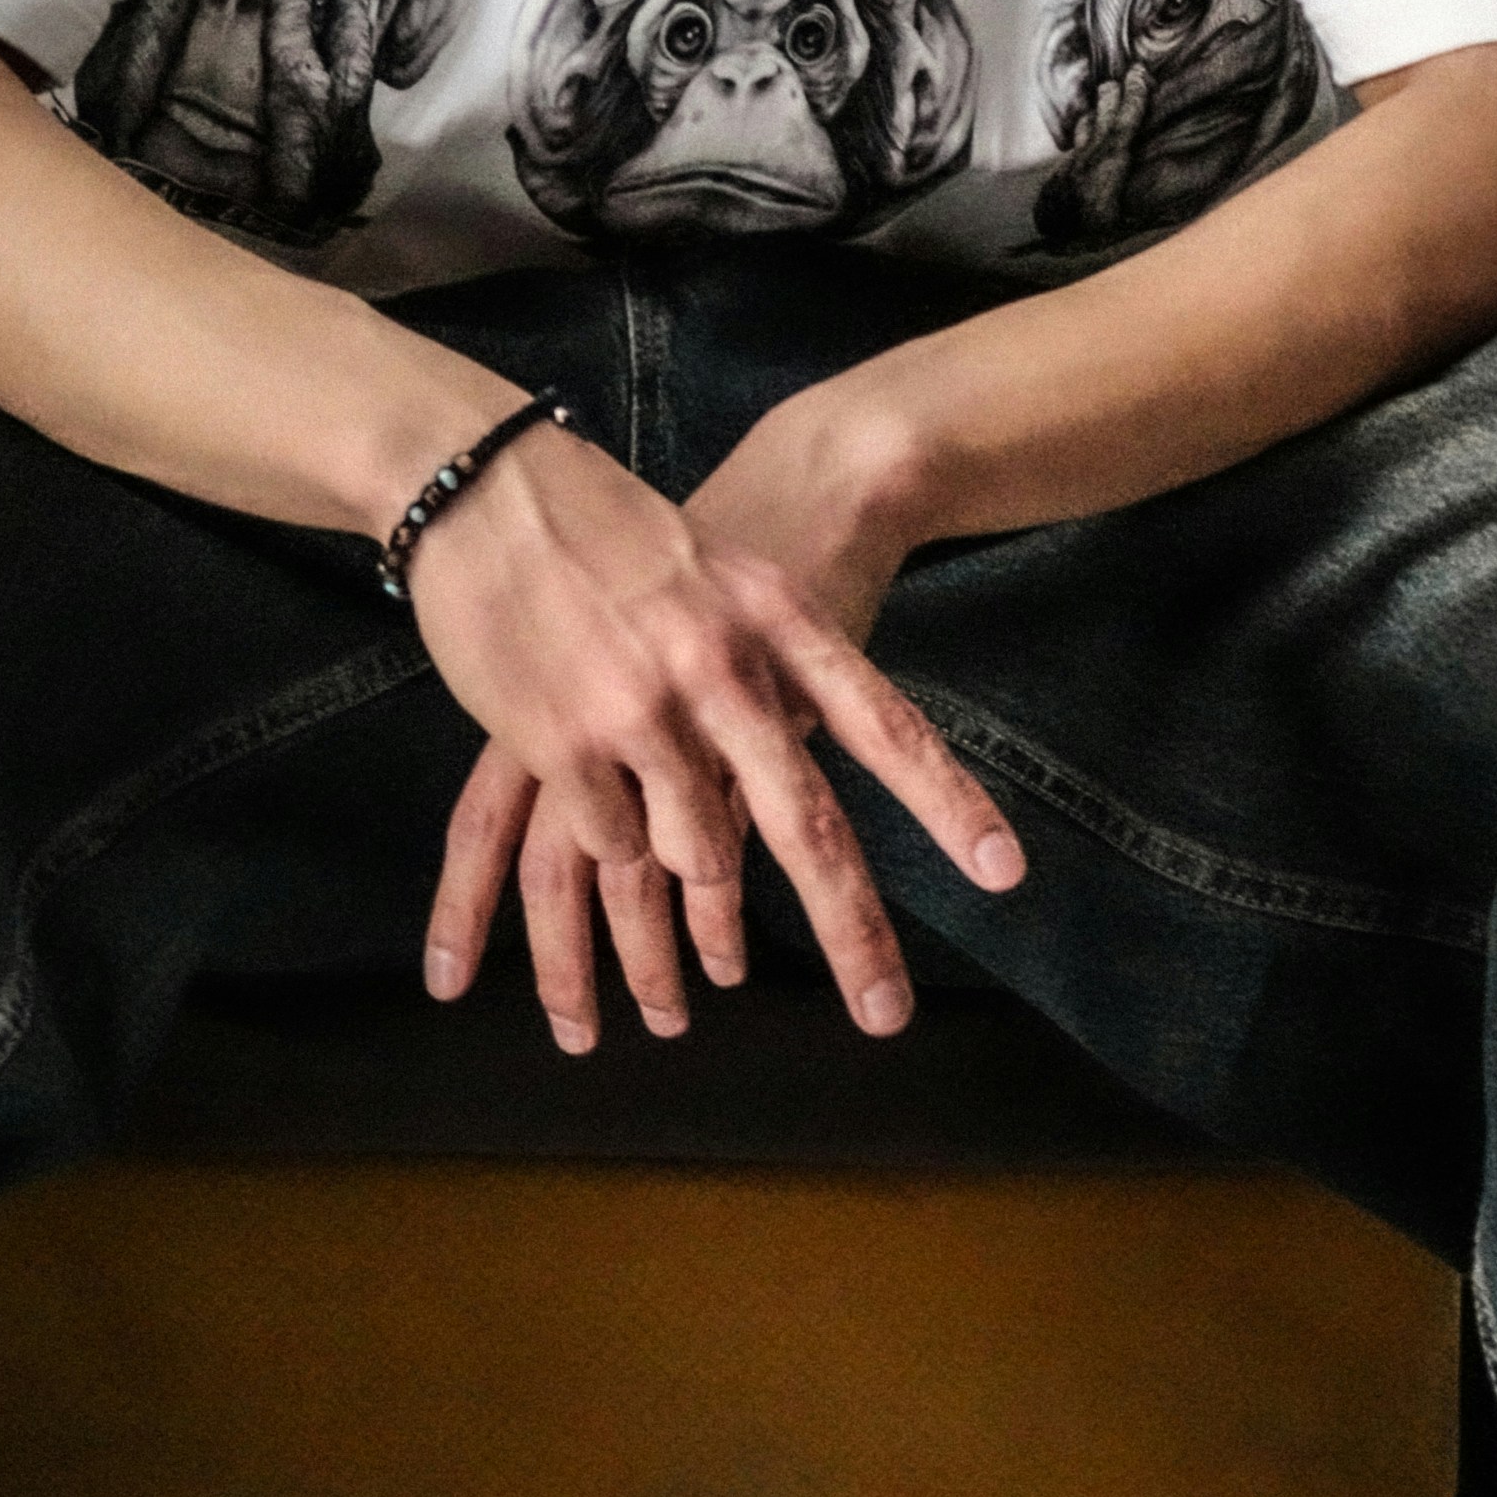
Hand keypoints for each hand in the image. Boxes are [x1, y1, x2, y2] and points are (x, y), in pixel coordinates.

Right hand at [406, 396, 1020, 1052]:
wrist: (493, 483)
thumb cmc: (616, 525)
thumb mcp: (723, 572)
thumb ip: (769, 658)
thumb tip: (807, 744)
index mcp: (773, 618)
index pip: (882, 720)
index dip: (945, 799)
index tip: (1003, 874)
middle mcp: (719, 666)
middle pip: (802, 822)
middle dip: (852, 929)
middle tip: (885, 1014)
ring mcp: (639, 707)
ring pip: (696, 850)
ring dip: (689, 916)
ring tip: (678, 984)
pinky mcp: (558, 740)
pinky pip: (611, 841)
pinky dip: (613, 849)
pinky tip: (598, 842)